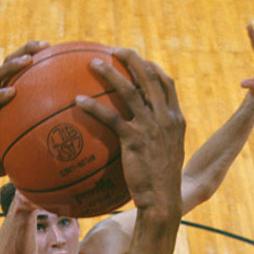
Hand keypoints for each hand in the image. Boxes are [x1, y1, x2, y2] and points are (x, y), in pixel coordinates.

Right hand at [0, 42, 47, 184]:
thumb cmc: (3, 158)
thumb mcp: (27, 146)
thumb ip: (43, 137)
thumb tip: (74, 143)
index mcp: (5, 98)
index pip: (19, 70)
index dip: (33, 55)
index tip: (52, 48)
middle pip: (7, 64)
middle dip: (24, 50)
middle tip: (43, 46)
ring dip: (10, 66)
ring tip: (26, 61)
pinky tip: (11, 93)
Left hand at [79, 50, 185, 215]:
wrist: (162, 202)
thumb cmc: (159, 186)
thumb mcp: (164, 157)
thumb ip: (155, 140)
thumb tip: (136, 136)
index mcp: (175, 120)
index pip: (167, 83)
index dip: (152, 68)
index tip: (138, 60)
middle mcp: (165, 119)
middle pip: (149, 77)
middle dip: (132, 58)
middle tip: (114, 50)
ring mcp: (151, 128)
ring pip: (130, 90)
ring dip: (110, 73)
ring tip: (93, 64)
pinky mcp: (135, 141)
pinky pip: (111, 117)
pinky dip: (94, 107)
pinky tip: (78, 102)